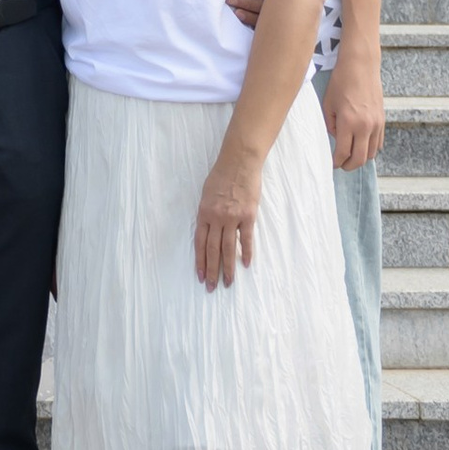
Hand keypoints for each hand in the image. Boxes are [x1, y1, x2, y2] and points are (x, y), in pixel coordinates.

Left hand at [194, 145, 262, 290]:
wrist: (239, 161)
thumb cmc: (222, 175)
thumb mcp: (206, 193)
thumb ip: (206, 213)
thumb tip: (207, 231)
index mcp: (204, 213)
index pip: (200, 243)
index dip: (200, 262)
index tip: (200, 276)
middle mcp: (216, 217)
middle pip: (213, 250)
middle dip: (211, 271)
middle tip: (211, 287)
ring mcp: (233, 217)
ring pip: (228, 248)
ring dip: (228, 268)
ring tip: (227, 283)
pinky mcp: (248, 215)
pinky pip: (246, 238)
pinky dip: (246, 252)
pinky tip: (245, 265)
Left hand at [322, 45, 383, 170]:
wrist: (361, 65)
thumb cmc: (340, 81)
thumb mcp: (328, 103)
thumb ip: (330, 125)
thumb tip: (336, 138)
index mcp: (348, 122)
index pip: (342, 152)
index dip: (336, 162)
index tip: (331, 163)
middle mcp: (364, 126)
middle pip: (359, 159)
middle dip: (348, 166)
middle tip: (341, 165)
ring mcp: (376, 124)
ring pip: (371, 153)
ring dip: (360, 158)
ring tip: (350, 156)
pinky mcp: (382, 120)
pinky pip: (378, 143)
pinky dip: (370, 148)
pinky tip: (361, 145)